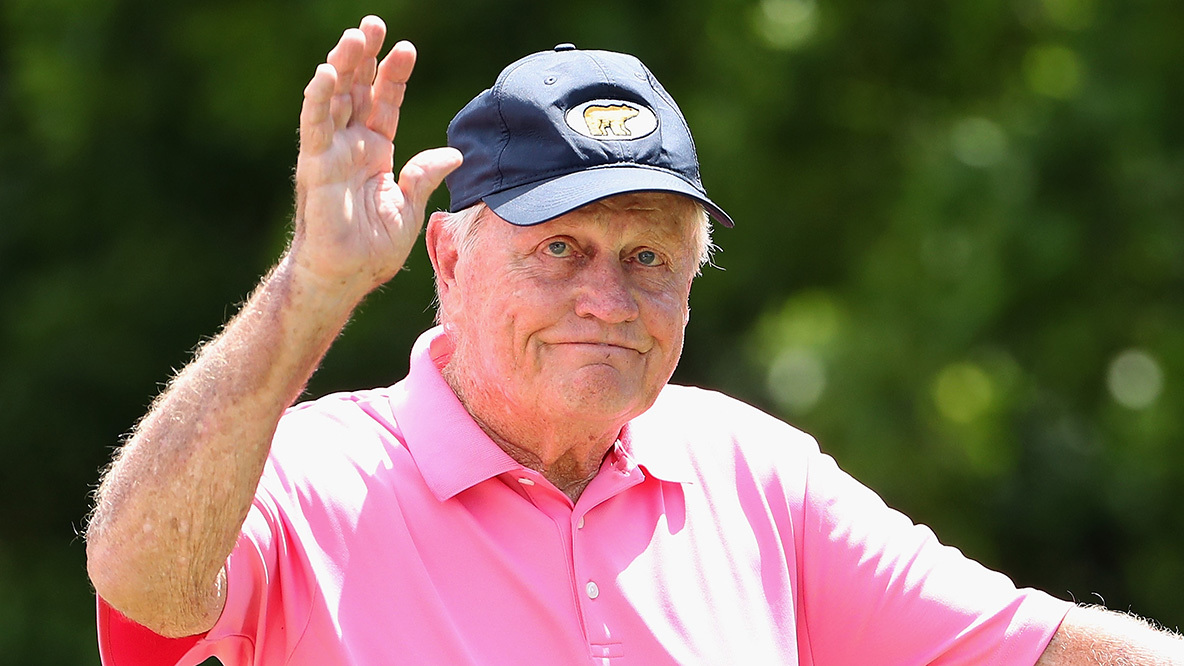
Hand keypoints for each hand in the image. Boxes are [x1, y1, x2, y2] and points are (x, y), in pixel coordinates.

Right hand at [292, 16, 461, 296]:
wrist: (345, 277)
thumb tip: (455, 156)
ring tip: (355, 36)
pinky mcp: (315, 165)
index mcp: (375, 152)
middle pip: (357, 90)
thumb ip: (425, 176)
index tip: (406, 49)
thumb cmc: (372, 250)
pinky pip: (315, 126)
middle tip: (374, 25)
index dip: (393, 76)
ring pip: (335, 99)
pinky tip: (327, 72)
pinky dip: (318, 98)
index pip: (384, 102)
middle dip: (366, 58)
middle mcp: (351, 145)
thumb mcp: (410, 208)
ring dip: (343, 66)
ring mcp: (331, 152)